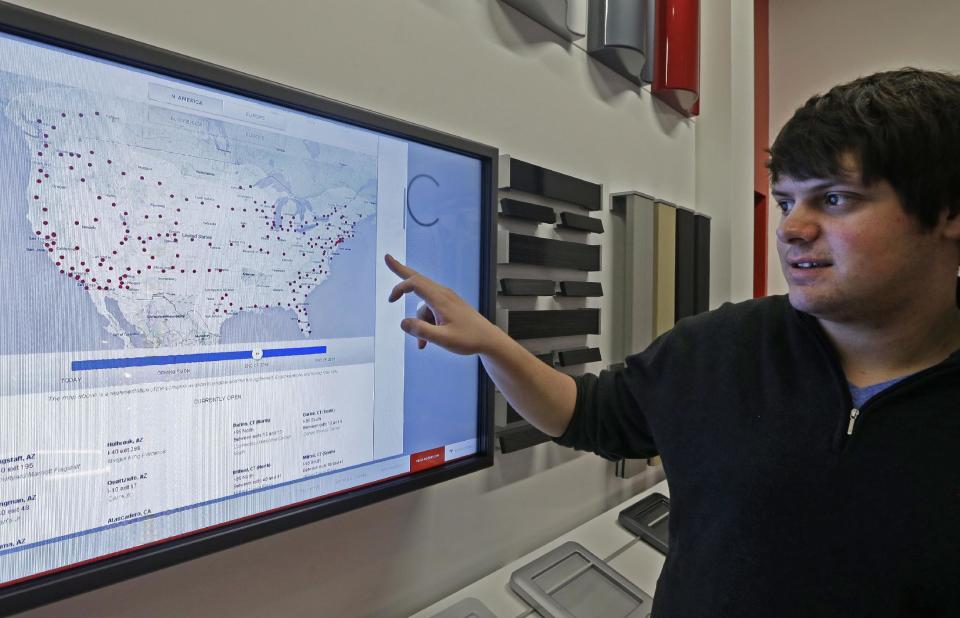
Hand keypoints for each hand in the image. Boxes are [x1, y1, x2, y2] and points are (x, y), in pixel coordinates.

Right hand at [385, 254, 500, 354]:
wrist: (488, 340)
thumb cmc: (469, 339)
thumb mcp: (443, 339)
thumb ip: (421, 331)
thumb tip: (402, 323)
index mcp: (441, 299)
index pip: (415, 284)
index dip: (400, 288)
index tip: (390, 300)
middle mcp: (443, 294)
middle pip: (417, 279)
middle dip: (401, 271)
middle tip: (387, 258)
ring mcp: (447, 299)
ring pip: (423, 306)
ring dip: (419, 323)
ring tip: (423, 344)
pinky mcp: (449, 306)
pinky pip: (431, 311)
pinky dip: (426, 323)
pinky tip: (427, 341)